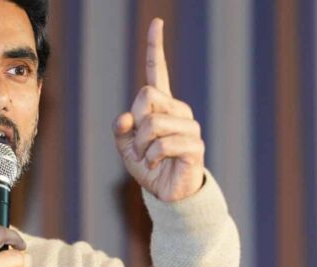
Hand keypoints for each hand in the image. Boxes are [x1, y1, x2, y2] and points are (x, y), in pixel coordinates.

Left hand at [113, 18, 204, 201]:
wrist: (167, 194)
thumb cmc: (149, 167)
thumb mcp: (126, 148)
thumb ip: (121, 130)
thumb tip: (125, 117)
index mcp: (161, 106)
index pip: (157, 72)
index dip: (155, 48)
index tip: (156, 23)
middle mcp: (178, 111)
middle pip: (146, 96)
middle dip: (135, 123)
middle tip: (139, 145)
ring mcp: (189, 127)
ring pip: (153, 122)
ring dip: (142, 146)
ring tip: (148, 158)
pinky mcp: (195, 145)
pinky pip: (163, 144)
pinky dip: (151, 157)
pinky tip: (156, 165)